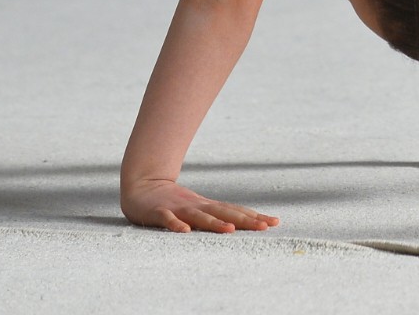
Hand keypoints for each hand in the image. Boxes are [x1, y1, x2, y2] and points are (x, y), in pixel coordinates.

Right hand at [122, 179, 280, 232]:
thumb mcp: (197, 210)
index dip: (254, 217)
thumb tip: (240, 224)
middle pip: (224, 213)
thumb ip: (214, 216)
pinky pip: (168, 220)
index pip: (235, 211)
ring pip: (199, 216)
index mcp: (207, 206)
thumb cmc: (173, 202)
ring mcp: (179, 208)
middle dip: (245, 220)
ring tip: (230, 230)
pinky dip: (176, 225)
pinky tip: (185, 232)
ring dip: (215, 223)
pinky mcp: (159, 213)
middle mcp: (198, 206)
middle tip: (265, 226)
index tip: (274, 222)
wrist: (143, 186)